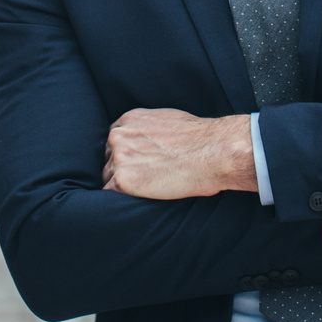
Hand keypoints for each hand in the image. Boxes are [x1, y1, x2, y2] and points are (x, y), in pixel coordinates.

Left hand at [102, 108, 256, 198]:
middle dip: (122, 170)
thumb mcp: (168, 121)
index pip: (113, 141)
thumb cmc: (200, 138)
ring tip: (144, 192)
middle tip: (142, 181)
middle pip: (108, 159)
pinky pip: (109, 195)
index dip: (124, 155)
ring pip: (108, 177)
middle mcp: (118, 135)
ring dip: (122, 186)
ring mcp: (119, 157)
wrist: (213, 152)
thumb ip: (149, 130)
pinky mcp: (123, 180)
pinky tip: (136, 201)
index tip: (135, 165)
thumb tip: (150, 139)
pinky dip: (121, 200)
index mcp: (128, 120)